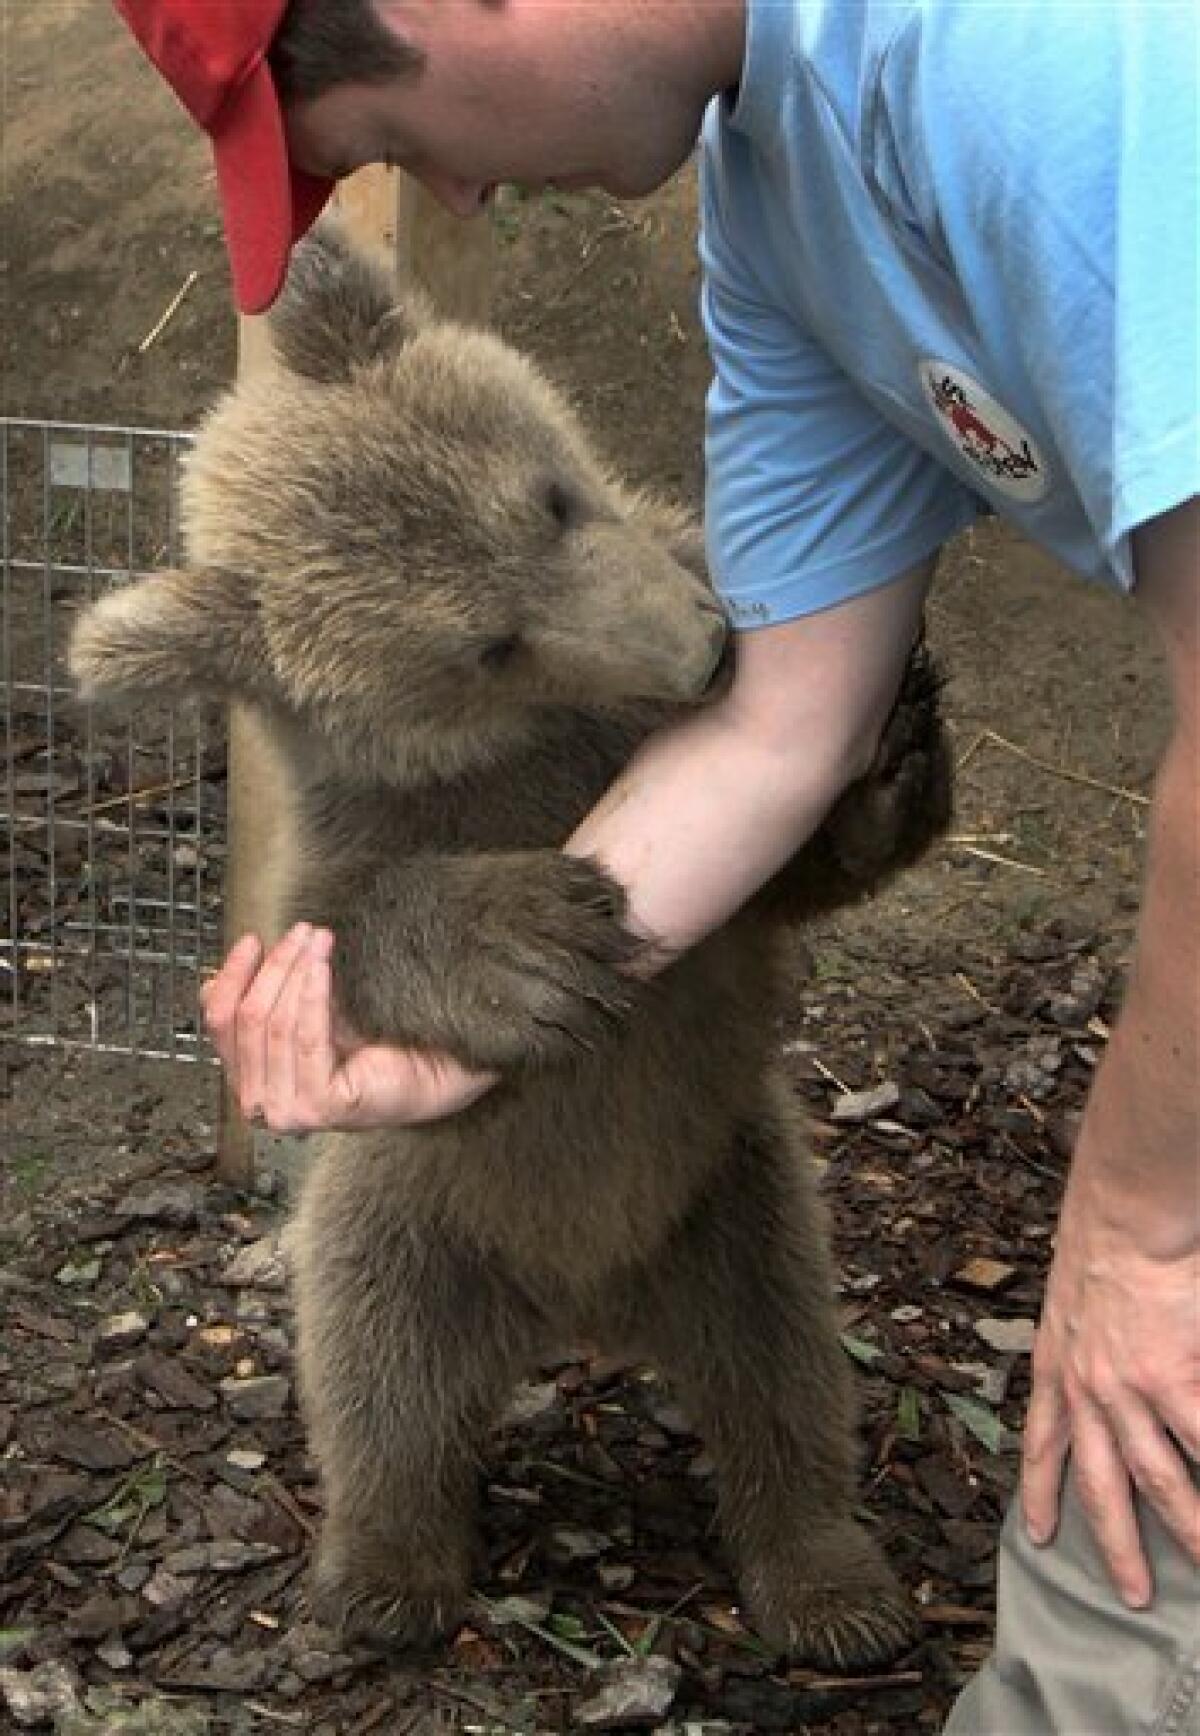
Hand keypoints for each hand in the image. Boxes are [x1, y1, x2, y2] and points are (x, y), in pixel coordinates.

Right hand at [201, 924, 496, 1131]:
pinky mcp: (320, 1108)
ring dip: (294, 973)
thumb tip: (210, 981)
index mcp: (251, 1081)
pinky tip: (322, 967)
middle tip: (301, 932)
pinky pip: (307, 1038)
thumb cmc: (373, 1043)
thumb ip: (260, 1004)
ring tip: (318, 940)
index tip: (254, 939)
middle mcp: (262, 1104)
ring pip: (274, 1025)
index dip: (233, 976)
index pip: (221, 1023)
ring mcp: (289, 1112)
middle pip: (248, 1020)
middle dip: (273, 967)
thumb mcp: (304, 1016)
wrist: (432, 1068)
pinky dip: (312, 996)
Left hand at [1021, 1154, 1199, 1605]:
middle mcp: (1087, 1393)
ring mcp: (1132, 1394)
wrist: (1123, 1218)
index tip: (1038, 1534)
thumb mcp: (1068, 1305)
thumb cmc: (1102, 1245)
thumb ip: (1078, 1348)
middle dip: (1116, 1545)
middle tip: (1133, 1596)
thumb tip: (1096, 1373)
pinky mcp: (1176, 1383)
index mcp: (1056, 1370)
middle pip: (1103, 1486)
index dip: (1039, 1491)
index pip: (1042, 1444)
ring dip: (1187, 1532)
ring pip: (1163, 1483)